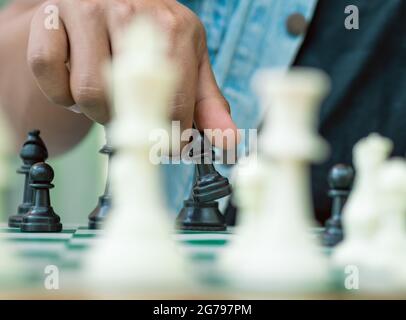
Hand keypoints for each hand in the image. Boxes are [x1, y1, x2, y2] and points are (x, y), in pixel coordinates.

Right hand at [27, 0, 237, 147]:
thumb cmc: (152, 37)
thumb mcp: (190, 63)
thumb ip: (208, 105)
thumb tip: (229, 145)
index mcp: (174, 30)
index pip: (177, 107)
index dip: (168, 138)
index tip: (163, 142)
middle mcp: (132, 13)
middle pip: (127, 104)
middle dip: (126, 121)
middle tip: (127, 107)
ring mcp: (88, 10)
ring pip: (87, 93)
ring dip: (94, 108)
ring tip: (103, 91)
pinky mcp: (52, 16)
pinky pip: (48, 72)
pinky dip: (58, 90)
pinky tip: (72, 77)